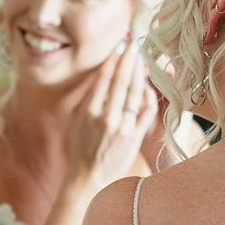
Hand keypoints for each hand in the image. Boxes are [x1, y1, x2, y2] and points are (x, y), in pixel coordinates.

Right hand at [65, 45, 159, 195]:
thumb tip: (101, 76)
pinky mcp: (135, 137)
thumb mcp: (76, 121)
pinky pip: (146, 112)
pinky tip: (147, 84)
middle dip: (129, 60)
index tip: (120, 46)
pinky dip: (148, 96)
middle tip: (134, 44)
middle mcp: (106, 118)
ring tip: (141, 58)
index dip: (113, 60)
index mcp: (88, 112)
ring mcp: (123, 128)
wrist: (87, 180)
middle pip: (121, 81)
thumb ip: (88, 98)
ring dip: (139, 73)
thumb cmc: (79, 149)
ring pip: (134, 93)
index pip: (104, 78)